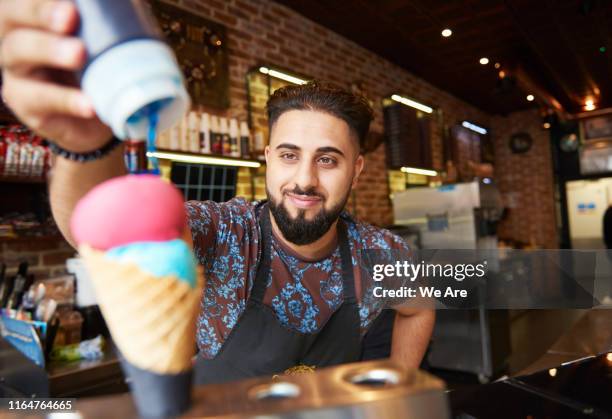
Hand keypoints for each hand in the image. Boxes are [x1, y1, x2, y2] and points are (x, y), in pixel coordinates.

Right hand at [0, 0, 111, 151]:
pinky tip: (89, 103)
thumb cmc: (99, 68)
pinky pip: (40, 101)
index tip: (71, 2)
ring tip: (79, 53)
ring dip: (50, 50)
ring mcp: (17, 73)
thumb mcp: (104, 40)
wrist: (102, 117)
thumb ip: (109, 18)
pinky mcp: (26, 106)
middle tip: (70, 17)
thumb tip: (133, 2)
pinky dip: (66, 100)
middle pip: (13, 18)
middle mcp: (16, 39)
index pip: (27, 1)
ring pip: (19, 54)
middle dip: (40, 13)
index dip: (42, 0)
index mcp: (33, 19)